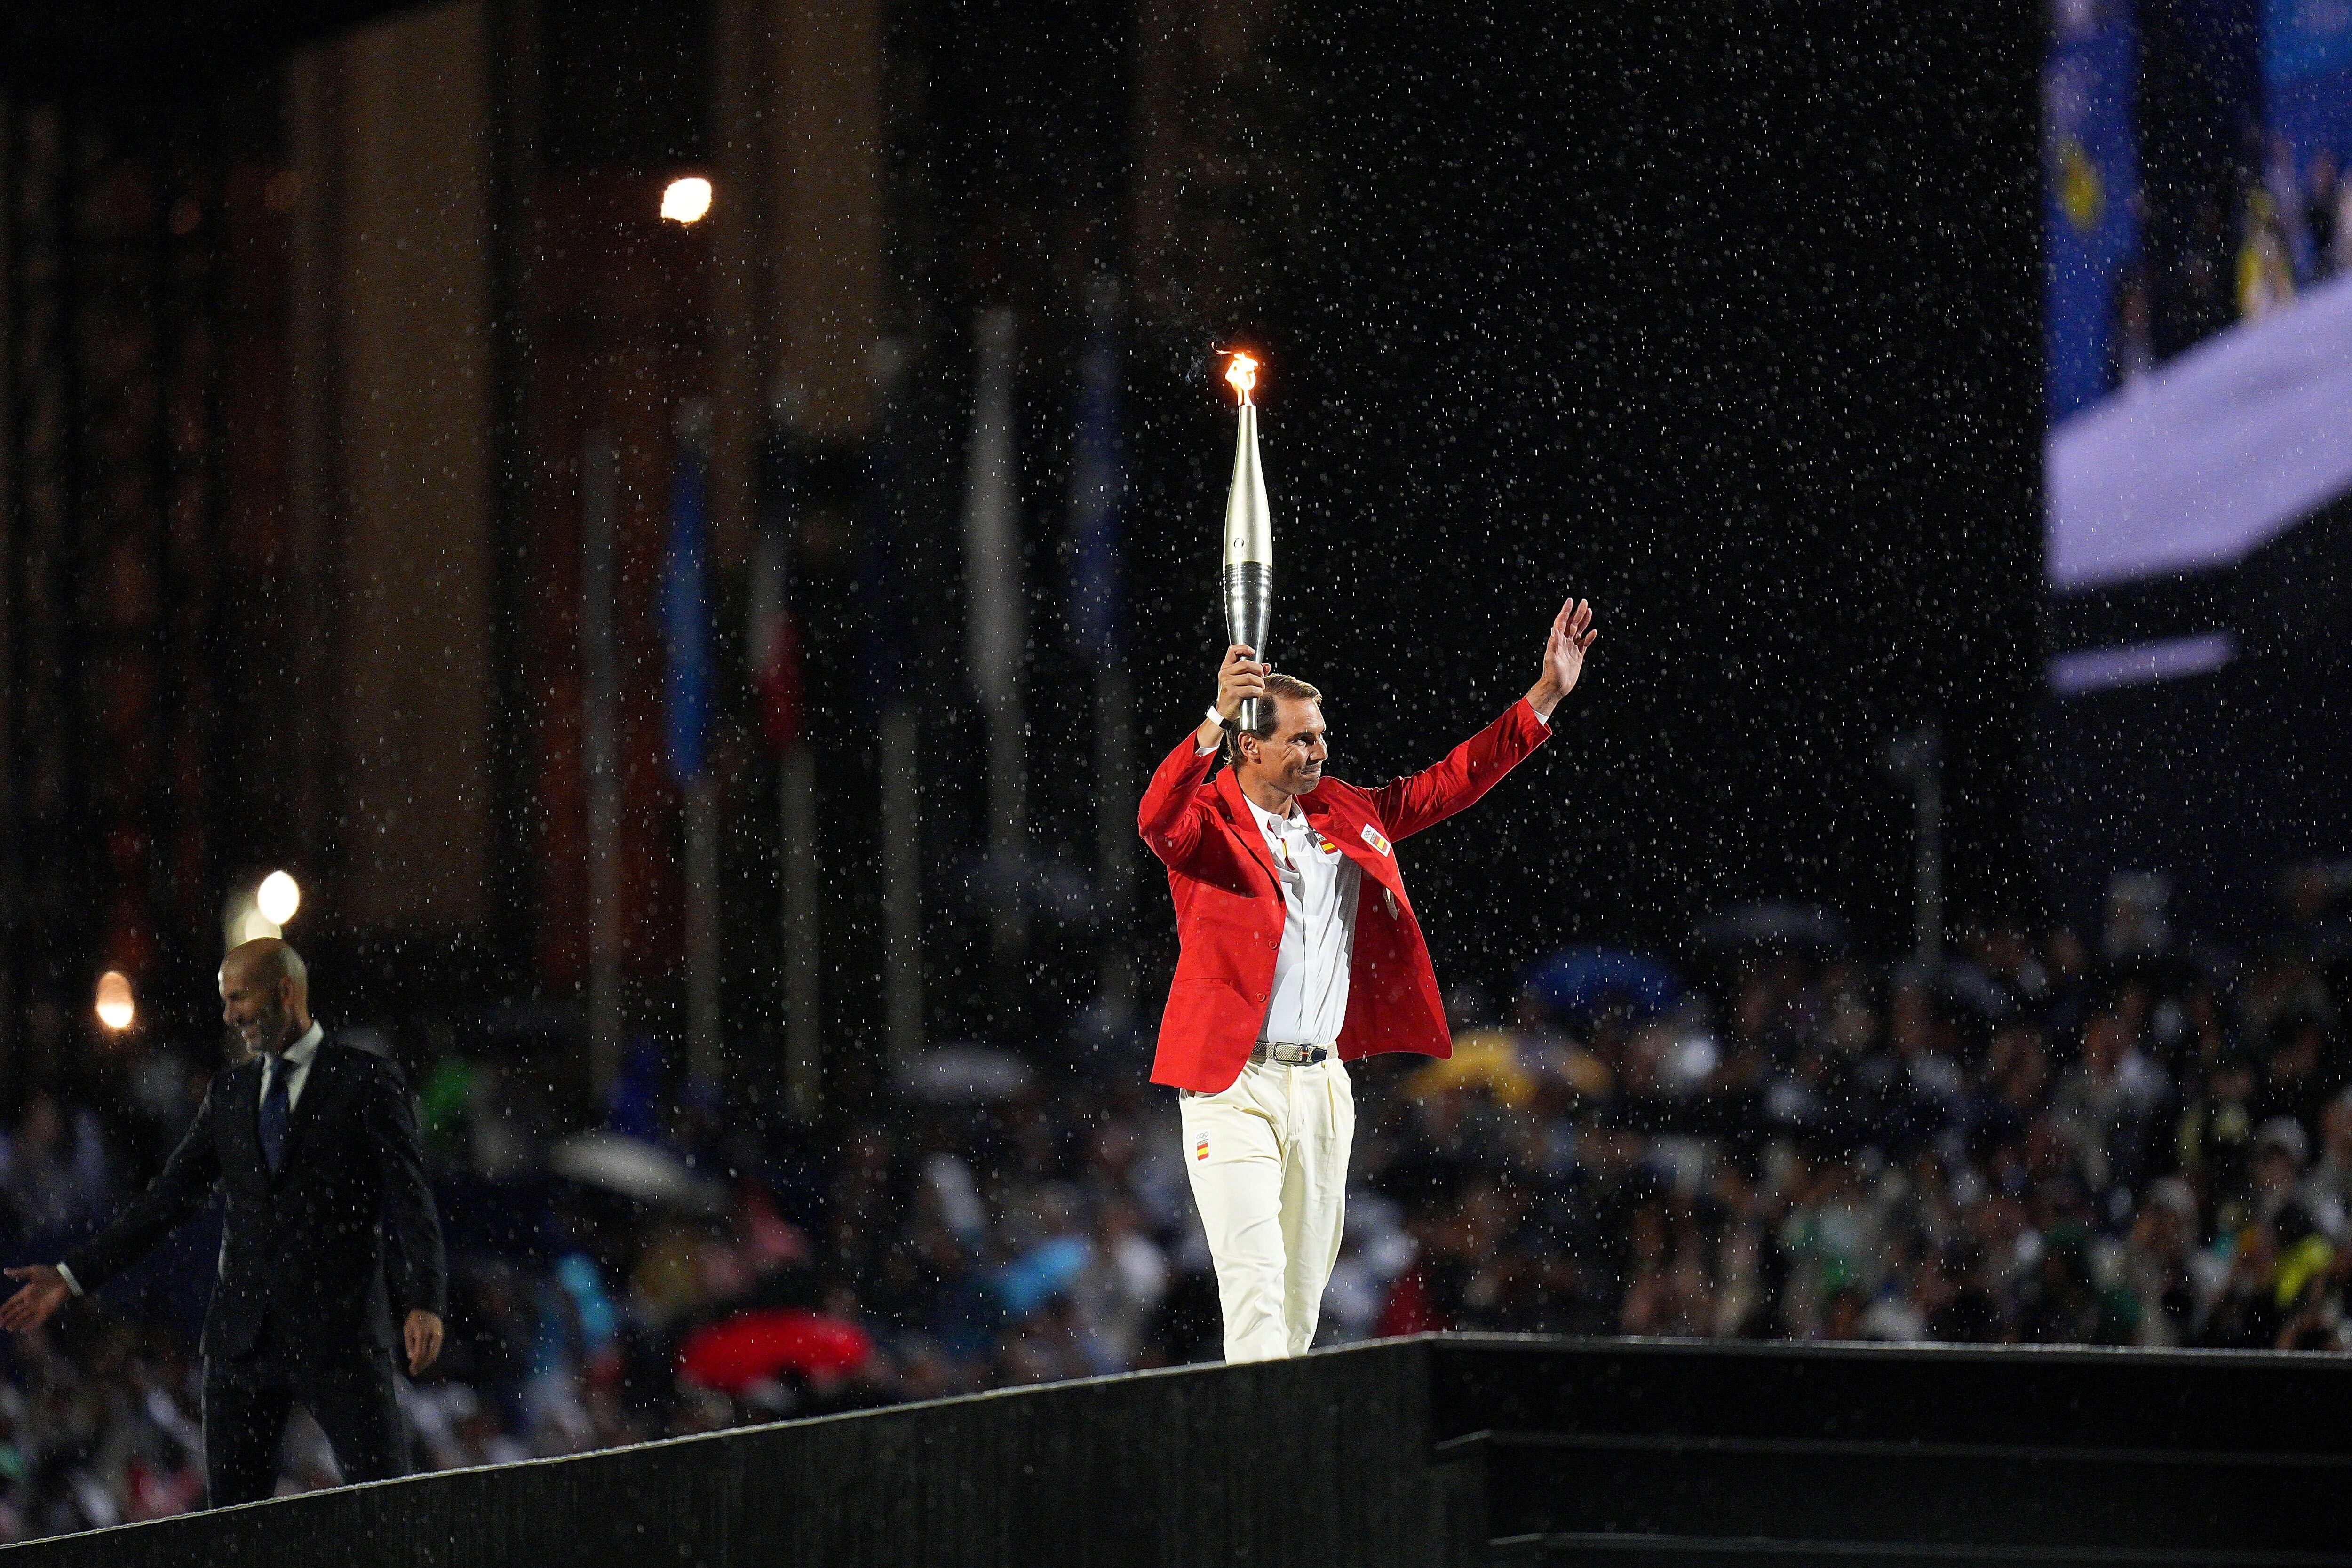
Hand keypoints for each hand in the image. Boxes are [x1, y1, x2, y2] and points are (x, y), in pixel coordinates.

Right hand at [0, 1265, 70, 1334]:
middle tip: (1, 1326)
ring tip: (9, 1329)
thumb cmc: (50, 1273)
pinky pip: (37, 1321)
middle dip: (8, 1319)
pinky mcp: (46, 1312)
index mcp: (25, 1292)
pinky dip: (31, 1326)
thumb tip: (5, 1271)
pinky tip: (25, 1331)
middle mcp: (30, 1301)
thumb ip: (20, 1272)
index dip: (4, 1309)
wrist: (66, 1278)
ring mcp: (37, 1307)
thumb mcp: (34, 1271)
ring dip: (17, 1323)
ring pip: (24, 1317)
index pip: (11, 1303)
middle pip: (16, 1312)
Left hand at [404, 1309, 443, 1374]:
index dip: (415, 1363)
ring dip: (427, 1363)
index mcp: (421, 1334)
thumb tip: (411, 1357)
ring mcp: (438, 1336)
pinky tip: (427, 1361)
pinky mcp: (441, 1336)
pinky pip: (437, 1349)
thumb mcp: (407, 1329)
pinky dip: (432, 1357)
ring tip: (421, 1368)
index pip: (419, 1353)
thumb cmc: (414, 1318)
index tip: (411, 1370)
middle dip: (421, 1365)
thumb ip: (409, 1343)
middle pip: (427, 1355)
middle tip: (415, 1372)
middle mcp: (431, 1336)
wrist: (428, 1307)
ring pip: (433, 1354)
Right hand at [1214, 643, 1269, 725]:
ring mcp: (1227, 683)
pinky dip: (1258, 691)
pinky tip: (1258, 693)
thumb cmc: (1233, 695)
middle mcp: (1224, 674)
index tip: (1252, 652)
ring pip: (1250, 677)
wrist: (1224, 713)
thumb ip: (1254, 672)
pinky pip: (1250, 688)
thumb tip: (1267, 666)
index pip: (1232, 650)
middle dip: (1258, 670)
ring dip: (1259, 682)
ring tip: (1261, 687)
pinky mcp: (1232, 693)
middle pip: (1246, 664)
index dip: (1243, 648)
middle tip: (1262, 676)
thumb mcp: (1241, 681)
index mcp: (1225, 668)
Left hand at [1526, 597, 1598, 718]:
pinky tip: (1594, 631)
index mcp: (1557, 640)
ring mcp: (1571, 649)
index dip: (1566, 611)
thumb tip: (1554, 629)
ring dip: (1584, 622)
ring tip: (1589, 611)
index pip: (1561, 622)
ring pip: (1579, 632)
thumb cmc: (1552, 674)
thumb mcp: (1552, 658)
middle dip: (1578, 613)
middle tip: (1584, 602)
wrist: (1556, 687)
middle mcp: (1564, 642)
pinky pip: (1584, 644)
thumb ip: (1553, 643)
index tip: (1570, 600)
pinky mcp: (1577, 656)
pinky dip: (1589, 637)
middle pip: (1572, 624)